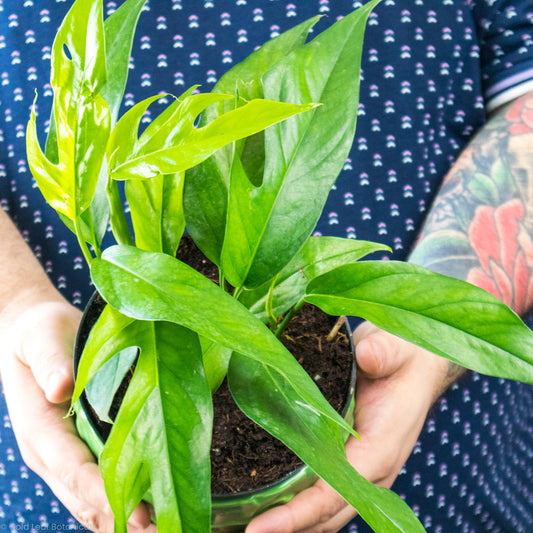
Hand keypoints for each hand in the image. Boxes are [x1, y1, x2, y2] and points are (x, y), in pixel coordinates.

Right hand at [0, 297, 155, 532]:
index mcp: (39, 429)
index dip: (105, 493)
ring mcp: (62, 456)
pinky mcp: (76, 450)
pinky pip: (95, 485)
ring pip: (88, 500)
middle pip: (83, 497)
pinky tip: (149, 507)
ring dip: (122, 519)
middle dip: (121, 519)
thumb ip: (50, 361)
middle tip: (164, 531)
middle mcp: (48, 453)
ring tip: (163, 529)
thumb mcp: (41, 336)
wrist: (32, 334)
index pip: (73, 469)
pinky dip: (119, 502)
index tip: (139, 513)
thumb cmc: (38, 333)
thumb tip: (62, 387)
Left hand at [247, 321, 458, 532]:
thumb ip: (383, 351)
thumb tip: (368, 356)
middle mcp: (374, 468)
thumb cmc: (405, 356)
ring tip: (247, 525)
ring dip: (292, 523)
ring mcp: (363, 469)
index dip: (300, 511)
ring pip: (326, 511)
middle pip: (328, 513)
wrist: (415, 364)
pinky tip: (268, 502)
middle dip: (288, 526)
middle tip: (244, 531)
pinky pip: (324, 492)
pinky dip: (298, 505)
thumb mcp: (396, 346)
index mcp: (382, 445)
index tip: (261, 526)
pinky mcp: (352, 461)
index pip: (338, 489)